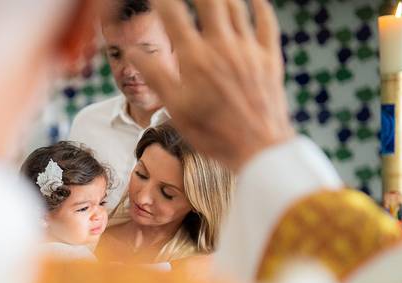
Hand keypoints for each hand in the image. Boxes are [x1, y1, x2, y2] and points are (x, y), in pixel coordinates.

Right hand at [127, 0, 295, 171]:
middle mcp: (222, 47)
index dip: (163, 1)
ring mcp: (249, 50)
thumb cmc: (212, 133)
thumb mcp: (175, 108)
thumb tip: (131, 52)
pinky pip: (266, 21)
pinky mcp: (270, 57)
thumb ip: (154, 76)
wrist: (257, 148)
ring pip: (236, 6)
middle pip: (209, 1)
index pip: (174, 16)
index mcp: (195, 59)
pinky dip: (259, 4)